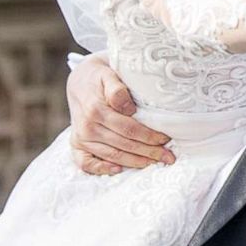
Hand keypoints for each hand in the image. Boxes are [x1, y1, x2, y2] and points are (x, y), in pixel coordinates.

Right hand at [65, 54, 172, 174]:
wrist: (79, 82)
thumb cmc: (100, 78)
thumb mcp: (109, 75)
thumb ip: (118, 90)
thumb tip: (129, 109)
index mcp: (96, 110)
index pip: (129, 129)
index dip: (149, 136)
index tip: (166, 139)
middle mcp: (87, 127)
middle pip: (124, 145)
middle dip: (149, 152)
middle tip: (169, 157)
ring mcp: (81, 137)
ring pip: (112, 156)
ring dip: (135, 162)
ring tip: (155, 163)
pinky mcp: (76, 144)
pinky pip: (85, 163)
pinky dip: (101, 169)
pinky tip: (119, 170)